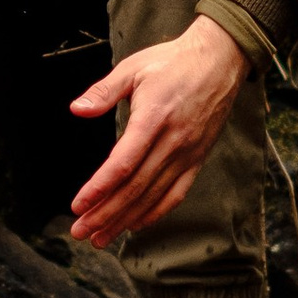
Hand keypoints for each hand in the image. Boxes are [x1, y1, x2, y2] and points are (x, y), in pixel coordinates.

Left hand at [68, 16, 251, 244]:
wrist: (220, 59)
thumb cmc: (172, 62)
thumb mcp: (133, 68)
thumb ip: (104, 91)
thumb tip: (76, 109)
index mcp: (154, 118)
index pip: (123, 164)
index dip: (99, 188)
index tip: (77, 205)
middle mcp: (173, 141)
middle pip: (135, 188)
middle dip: (105, 214)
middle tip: (80, 232)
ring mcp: (188, 153)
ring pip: (153, 196)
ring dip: (124, 220)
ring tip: (100, 238)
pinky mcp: (198, 158)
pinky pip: (176, 193)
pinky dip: (155, 212)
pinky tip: (135, 224)